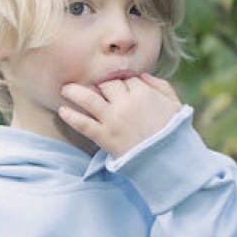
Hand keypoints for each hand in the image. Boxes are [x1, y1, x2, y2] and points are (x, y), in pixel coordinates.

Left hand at [59, 74, 181, 157]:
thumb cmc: (174, 132)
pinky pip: (83, 124)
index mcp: (144, 92)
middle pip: (106, 84)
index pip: (125, 79)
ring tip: (64, 89)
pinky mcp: (104, 137)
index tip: (115, 85)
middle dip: (99, 83)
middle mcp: (126, 102)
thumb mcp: (175, 104)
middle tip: (90, 85)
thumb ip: (160, 85)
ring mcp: (113, 119)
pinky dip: (71, 117)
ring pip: (88, 99)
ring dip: (74, 92)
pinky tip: (62, 111)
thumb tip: (143, 75)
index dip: (120, 81)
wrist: (169, 161)